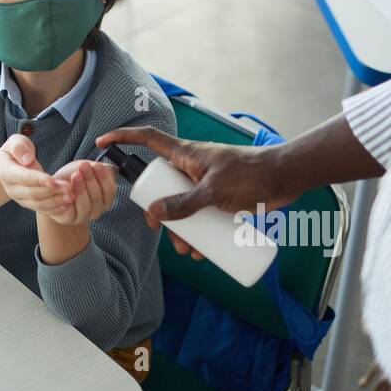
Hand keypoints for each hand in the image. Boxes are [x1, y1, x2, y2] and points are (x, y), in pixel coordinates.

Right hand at [0, 134, 67, 213]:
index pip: (23, 177)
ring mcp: (20, 198)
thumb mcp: (15, 142)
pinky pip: (41, 209)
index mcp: (7, 172)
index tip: (53, 180)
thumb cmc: (15, 151)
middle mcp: (12, 189)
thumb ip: (19, 148)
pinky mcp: (28, 204)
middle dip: (52, 192)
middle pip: (32, 193)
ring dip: (55, 202)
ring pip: (38, 204)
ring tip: (71, 197)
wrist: (7, 166)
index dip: (38, 180)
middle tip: (70, 188)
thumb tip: (27, 160)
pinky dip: (54, 209)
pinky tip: (66, 205)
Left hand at [44, 159, 116, 225]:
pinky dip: (70, 199)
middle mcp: (96, 208)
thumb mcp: (84, 169)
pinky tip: (67, 189)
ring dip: (81, 189)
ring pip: (86, 205)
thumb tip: (108, 168)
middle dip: (91, 180)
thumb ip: (96, 168)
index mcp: (104, 197)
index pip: (109, 190)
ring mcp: (84, 216)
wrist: (53, 188)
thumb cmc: (71, 177)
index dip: (104, 178)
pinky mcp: (70, 219)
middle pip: (98, 197)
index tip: (96, 165)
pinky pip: (72, 212)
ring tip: (75, 175)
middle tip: (83, 166)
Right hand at [95, 127, 294, 258]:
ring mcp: (206, 183)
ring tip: (190, 252)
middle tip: (161, 232)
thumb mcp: (214, 191)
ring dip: (182, 230)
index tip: (103, 142)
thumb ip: (185, 204)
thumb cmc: (251, 175)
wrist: (287, 178)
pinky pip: (202, 216)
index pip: (148, 139)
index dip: (124, 138)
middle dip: (159, 212)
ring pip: (183, 206)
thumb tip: (155, 214)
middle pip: (163, 187)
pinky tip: (205, 253)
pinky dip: (200, 234)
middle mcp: (192, 167)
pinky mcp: (221, 198)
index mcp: (186, 155)